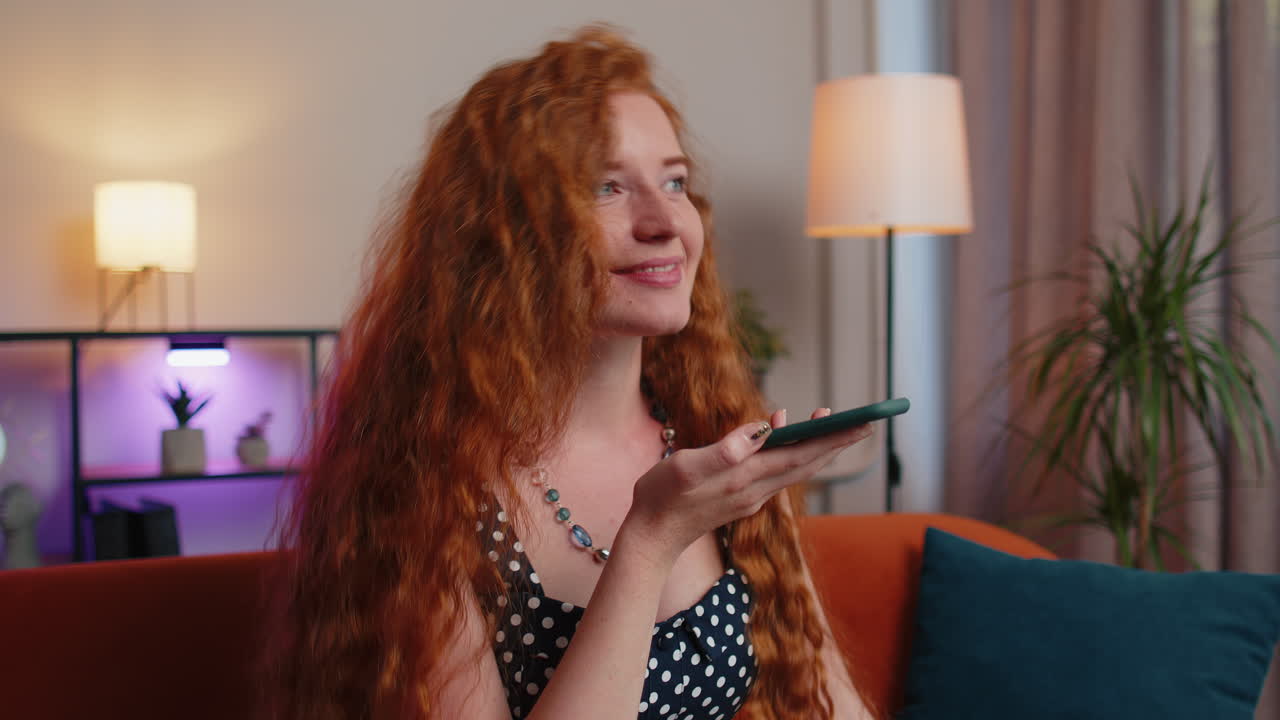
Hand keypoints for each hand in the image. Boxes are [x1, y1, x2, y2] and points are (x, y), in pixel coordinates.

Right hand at [623, 408, 872, 565]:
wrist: (652, 535)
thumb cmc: (663, 496)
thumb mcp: (688, 465)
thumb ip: (727, 448)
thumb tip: (764, 427)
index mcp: (746, 477)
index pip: (801, 454)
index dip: (832, 438)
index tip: (860, 422)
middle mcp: (756, 489)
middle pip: (806, 462)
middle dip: (836, 441)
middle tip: (865, 421)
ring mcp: (750, 495)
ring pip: (794, 468)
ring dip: (815, 445)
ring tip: (828, 420)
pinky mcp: (741, 497)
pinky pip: (776, 471)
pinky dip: (789, 452)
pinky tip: (783, 434)